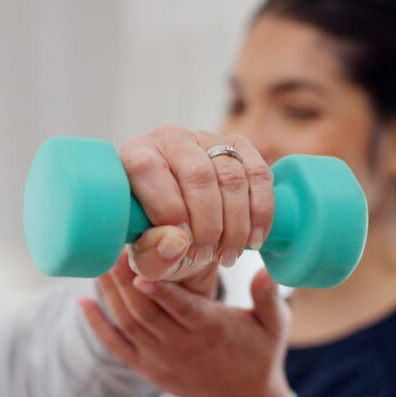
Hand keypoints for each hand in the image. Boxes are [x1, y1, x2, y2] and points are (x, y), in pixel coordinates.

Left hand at [81, 252, 291, 396]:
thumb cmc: (259, 354)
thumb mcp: (274, 326)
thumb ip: (269, 297)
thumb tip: (266, 270)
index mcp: (211, 331)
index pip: (182, 309)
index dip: (160, 292)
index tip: (140, 269)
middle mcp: (182, 346)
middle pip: (145, 313)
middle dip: (125, 281)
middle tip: (112, 248)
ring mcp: (160, 359)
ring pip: (128, 324)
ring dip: (110, 294)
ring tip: (99, 262)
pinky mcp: (146, 367)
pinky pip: (116, 347)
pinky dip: (97, 326)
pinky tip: (82, 302)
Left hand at [118, 125, 273, 281]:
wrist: (187, 232)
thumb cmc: (158, 241)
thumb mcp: (146, 257)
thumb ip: (152, 254)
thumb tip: (177, 241)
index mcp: (134, 155)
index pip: (147, 168)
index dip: (167, 207)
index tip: (183, 243)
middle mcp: (170, 139)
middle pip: (197, 174)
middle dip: (207, 224)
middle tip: (206, 256)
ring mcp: (207, 139)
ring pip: (231, 177)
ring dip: (235, 224)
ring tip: (227, 256)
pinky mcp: (239, 147)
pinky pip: (259, 175)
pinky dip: (261, 212)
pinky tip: (254, 239)